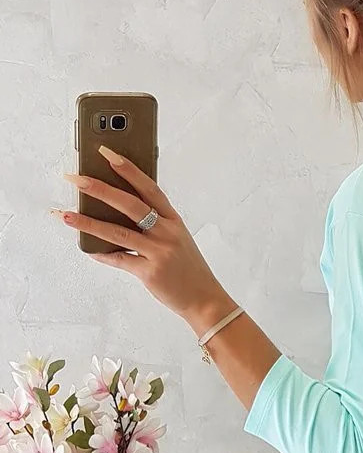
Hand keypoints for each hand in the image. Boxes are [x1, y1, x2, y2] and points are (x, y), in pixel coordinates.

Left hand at [54, 146, 235, 335]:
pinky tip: (88, 250)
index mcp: (174, 220)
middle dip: (100, 189)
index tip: (107, 154)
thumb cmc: (188, 268)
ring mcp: (159, 252)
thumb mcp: (177, 239)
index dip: (128, 169)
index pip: (149, 188)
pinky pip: (119, 260)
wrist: (205, 299)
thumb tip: (118, 212)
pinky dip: (102, 255)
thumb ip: (155, 224)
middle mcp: (167, 233)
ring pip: (118, 233)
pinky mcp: (150, 272)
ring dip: (88, 223)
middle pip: (130, 205)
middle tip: (76, 178)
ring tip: (66, 215)